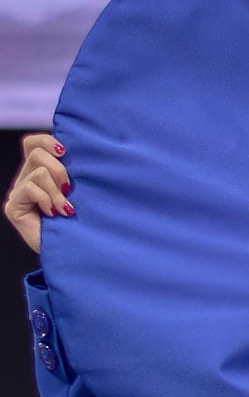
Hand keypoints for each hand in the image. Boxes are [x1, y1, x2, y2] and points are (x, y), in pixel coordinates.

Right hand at [2, 134, 72, 253]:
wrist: (76, 254)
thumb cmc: (84, 223)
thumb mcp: (82, 193)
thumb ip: (76, 174)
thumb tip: (86, 152)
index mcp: (41, 172)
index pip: (33, 143)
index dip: (47, 141)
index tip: (66, 153)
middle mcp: (27, 180)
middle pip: (36, 152)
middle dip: (59, 169)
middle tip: (70, 191)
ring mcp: (19, 194)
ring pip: (38, 172)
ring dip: (56, 191)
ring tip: (65, 209)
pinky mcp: (13, 208)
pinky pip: (30, 189)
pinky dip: (47, 200)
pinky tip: (54, 215)